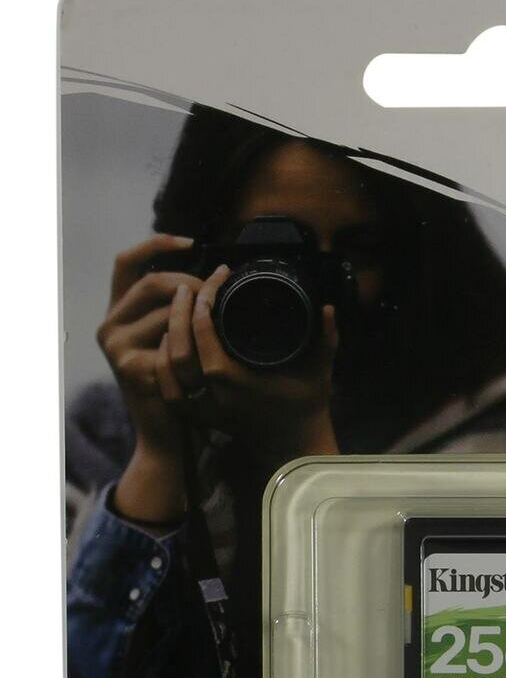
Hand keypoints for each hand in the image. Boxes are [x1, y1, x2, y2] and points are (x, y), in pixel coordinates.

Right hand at [97, 235, 200, 524]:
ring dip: (200, 316)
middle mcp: (110, 325)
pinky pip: (172, 341)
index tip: (193, 242)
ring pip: (167, 312)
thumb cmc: (182, 387)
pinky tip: (211, 357)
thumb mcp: (177, 340)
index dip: (156, 244)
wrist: (170, 436)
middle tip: (222, 296)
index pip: (127, 262)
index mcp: (120, 312)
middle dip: (193, 285)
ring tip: (223, 328)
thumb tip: (214, 273)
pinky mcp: (130, 366)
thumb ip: (181, 310)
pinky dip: (197, 345)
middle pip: (153, 282)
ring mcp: (116, 346)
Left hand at [158, 265, 339, 472]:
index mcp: (237, 380)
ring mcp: (204, 409)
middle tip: (188, 288)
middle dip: (179, 313)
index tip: (213, 281)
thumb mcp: (320, 371)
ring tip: (175, 311)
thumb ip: (326, 339)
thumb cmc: (307, 407)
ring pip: (168, 369)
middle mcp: (214, 395)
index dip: (204, 303)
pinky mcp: (200, 418)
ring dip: (167, 336)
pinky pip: (169, 392)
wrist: (295, 446)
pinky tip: (166, 346)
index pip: (206, 334)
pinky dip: (161, 368)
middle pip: (179, 349)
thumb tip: (328, 308)